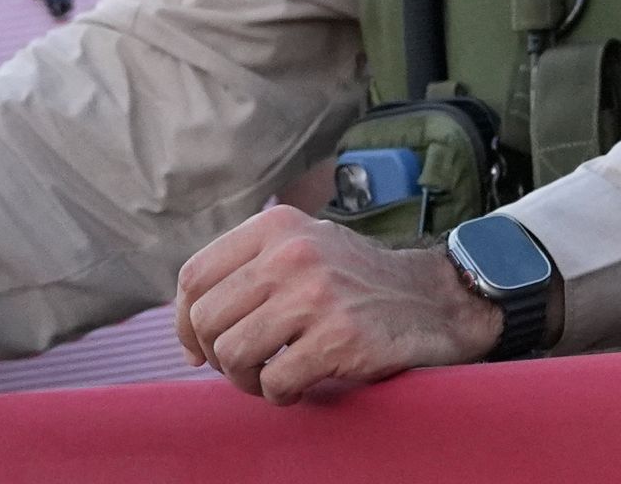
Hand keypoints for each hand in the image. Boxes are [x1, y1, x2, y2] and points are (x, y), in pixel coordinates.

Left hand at [174, 204, 501, 402]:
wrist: (433, 299)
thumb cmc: (357, 281)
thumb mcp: (304, 247)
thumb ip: (248, 269)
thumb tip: (189, 331)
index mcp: (278, 227)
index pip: (194, 276)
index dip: (186, 321)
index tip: (200, 345)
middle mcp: (293, 254)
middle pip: (207, 320)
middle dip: (216, 355)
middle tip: (245, 365)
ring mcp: (317, 295)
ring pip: (232, 354)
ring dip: (246, 380)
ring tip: (272, 376)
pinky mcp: (338, 338)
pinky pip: (274, 382)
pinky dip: (280, 393)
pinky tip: (302, 383)